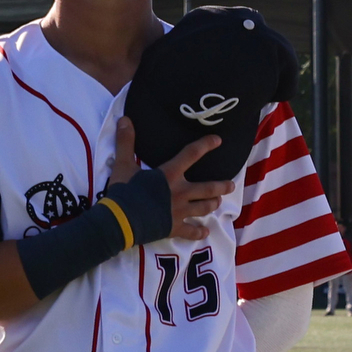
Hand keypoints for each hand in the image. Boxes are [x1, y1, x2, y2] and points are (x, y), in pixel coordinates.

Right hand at [110, 119, 230, 241]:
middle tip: (231, 185)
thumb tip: (124, 119)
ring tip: (218, 202)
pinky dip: (199, 232)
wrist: (121, 221)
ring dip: (213, 204)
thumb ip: (126, 142)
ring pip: (204, 208)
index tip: (218, 140)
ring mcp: (179, 212)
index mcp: (170, 174)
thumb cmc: (124, 191)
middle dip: (221, 186)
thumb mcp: (123, 164)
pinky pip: (191, 232)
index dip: (206, 145)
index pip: (191, 154)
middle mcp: (180, 192)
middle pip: (207, 188)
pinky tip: (204, 232)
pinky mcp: (174, 228)